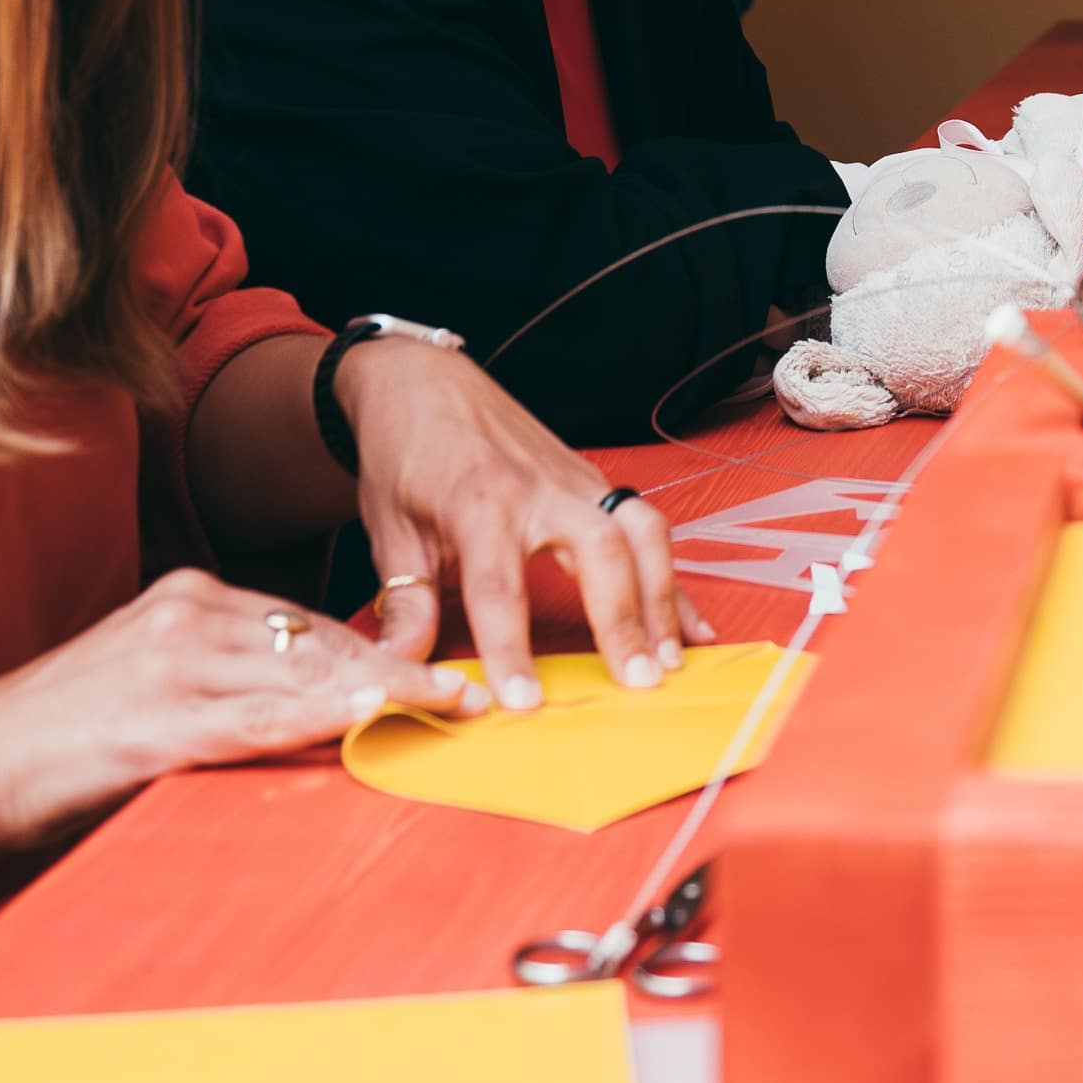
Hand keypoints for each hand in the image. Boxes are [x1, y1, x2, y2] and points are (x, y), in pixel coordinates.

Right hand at [0, 567, 419, 852]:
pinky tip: (368, 716)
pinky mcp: (158, 723)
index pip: (302, 621)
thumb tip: (294, 706)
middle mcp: (186, 616)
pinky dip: (319, 717)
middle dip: (394, 667)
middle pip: (315, 641)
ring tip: (450, 703)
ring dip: (383, 691)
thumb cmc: (51, 733)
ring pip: (301, 675)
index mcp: (184, 597)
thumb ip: (215, 682)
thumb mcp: (144, 682)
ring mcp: (172, 666)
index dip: (372, 650)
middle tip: (464, 687)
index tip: (428, 668)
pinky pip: (257, 717)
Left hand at [342, 335, 709, 710]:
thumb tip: (399, 673)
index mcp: (479, 504)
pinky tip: (694, 626)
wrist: (423, 380)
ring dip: (661, 597)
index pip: (498, 587)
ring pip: (641, 531)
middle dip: (623, 618)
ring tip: (671, 660)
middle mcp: (539, 489)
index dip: (511, 649)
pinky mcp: (594, 481)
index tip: (525, 702)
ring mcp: (576, 480)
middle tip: (637, 681)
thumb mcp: (388, 532)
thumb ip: (404, 606)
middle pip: (599, 550)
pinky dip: (674, 579)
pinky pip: (648, 526)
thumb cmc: (404, 456)